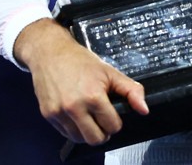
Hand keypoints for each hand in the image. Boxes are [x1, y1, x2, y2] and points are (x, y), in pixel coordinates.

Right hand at [13, 18, 148, 144]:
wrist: (50, 53)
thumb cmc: (80, 61)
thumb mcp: (110, 72)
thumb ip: (131, 91)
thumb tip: (144, 109)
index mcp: (93, 96)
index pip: (112, 126)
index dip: (115, 121)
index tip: (111, 113)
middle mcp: (74, 107)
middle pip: (95, 139)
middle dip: (102, 132)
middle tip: (101, 120)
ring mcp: (59, 112)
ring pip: (79, 139)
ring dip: (87, 132)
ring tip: (88, 117)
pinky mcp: (48, 114)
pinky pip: (64, 133)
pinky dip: (72, 128)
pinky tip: (75, 114)